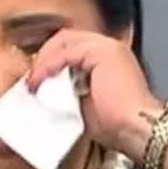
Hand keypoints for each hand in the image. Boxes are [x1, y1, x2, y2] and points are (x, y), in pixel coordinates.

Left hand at [27, 28, 160, 158]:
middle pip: (64, 39)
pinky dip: (48, 64)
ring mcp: (106, 47)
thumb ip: (67, 94)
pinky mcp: (101, 52)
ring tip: (33, 82)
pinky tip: (40, 80)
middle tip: (31, 79)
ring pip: (63, 41)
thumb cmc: (117, 126)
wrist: (136, 128)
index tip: (34, 81)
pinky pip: (65, 51)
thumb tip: (46, 93)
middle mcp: (107, 48)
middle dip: (43, 57)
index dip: (49, 61)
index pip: (69, 48)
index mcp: (105, 59)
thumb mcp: (83, 107)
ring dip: (43, 60)